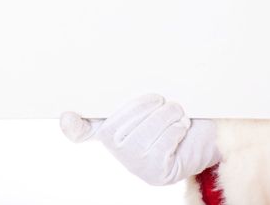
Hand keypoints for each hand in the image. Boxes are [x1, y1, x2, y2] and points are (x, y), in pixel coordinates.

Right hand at [60, 94, 220, 184]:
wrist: (202, 133)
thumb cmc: (170, 112)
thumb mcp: (149, 99)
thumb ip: (128, 95)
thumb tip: (85, 105)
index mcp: (108, 126)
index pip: (80, 130)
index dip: (72, 125)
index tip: (67, 116)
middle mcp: (115, 148)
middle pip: (125, 119)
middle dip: (151, 103)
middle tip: (164, 101)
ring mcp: (134, 163)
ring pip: (147, 130)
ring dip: (169, 115)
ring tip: (176, 114)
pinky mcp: (154, 174)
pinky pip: (164, 142)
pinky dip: (177, 129)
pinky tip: (180, 129)